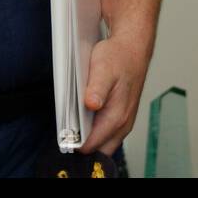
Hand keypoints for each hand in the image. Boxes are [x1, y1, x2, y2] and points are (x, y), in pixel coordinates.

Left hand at [79, 32, 151, 155]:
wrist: (133, 47)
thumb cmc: (119, 57)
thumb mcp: (103, 68)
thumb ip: (96, 89)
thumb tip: (91, 104)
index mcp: (117, 116)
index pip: (91, 145)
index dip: (75, 142)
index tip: (65, 132)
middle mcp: (123, 124)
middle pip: (98, 149)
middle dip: (83, 143)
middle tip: (70, 126)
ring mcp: (124, 122)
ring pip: (103, 143)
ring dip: (89, 136)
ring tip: (78, 119)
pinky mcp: (122, 117)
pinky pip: (107, 133)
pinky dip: (95, 129)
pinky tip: (87, 114)